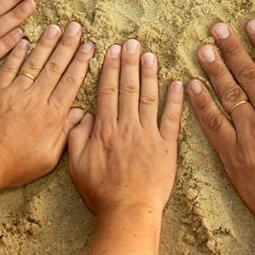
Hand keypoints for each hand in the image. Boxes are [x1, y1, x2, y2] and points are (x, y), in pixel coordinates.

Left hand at [0, 21, 94, 188]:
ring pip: (34, 62)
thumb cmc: (16, 165)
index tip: (90, 46)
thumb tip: (81, 113)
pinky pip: (9, 68)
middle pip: (56, 66)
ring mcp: (15, 93)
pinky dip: (17, 53)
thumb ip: (66, 133)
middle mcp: (36, 99)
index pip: (71, 82)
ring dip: (46, 44)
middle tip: (76, 27)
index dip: (82, 62)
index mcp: (52, 115)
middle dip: (68, 45)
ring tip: (56, 27)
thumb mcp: (49, 157)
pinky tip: (24, 39)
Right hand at [68, 39, 182, 215]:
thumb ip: (77, 137)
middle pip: (128, 87)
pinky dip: (175, 100)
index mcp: (105, 129)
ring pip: (149, 96)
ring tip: (150, 54)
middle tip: (131, 42)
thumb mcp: (77, 165)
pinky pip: (172, 118)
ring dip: (149, 73)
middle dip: (129, 62)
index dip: (110, 68)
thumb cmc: (101, 193)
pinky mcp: (167, 146)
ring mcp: (148, 134)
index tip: (112, 50)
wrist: (129, 211)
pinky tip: (178, 83)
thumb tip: (81, 113)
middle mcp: (127, 126)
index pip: (107, 90)